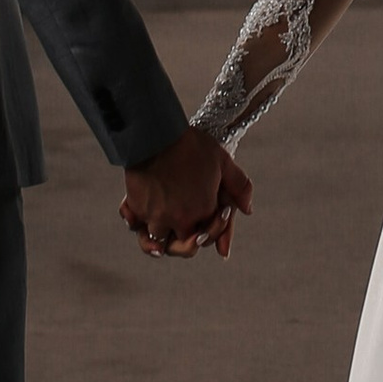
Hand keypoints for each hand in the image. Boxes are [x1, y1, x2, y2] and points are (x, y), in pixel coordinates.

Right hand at [119, 125, 253, 261]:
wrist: (155, 134)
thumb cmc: (191, 145)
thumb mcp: (223, 161)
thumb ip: (240, 187)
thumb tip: (248, 210)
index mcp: (204, 210)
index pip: (209, 235)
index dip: (212, 230)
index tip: (210, 218)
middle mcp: (180, 219)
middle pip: (184, 247)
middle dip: (189, 242)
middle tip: (188, 235)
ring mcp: (156, 217)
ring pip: (158, 243)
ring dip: (161, 241)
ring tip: (164, 232)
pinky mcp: (135, 209)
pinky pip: (135, 227)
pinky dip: (136, 226)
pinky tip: (140, 223)